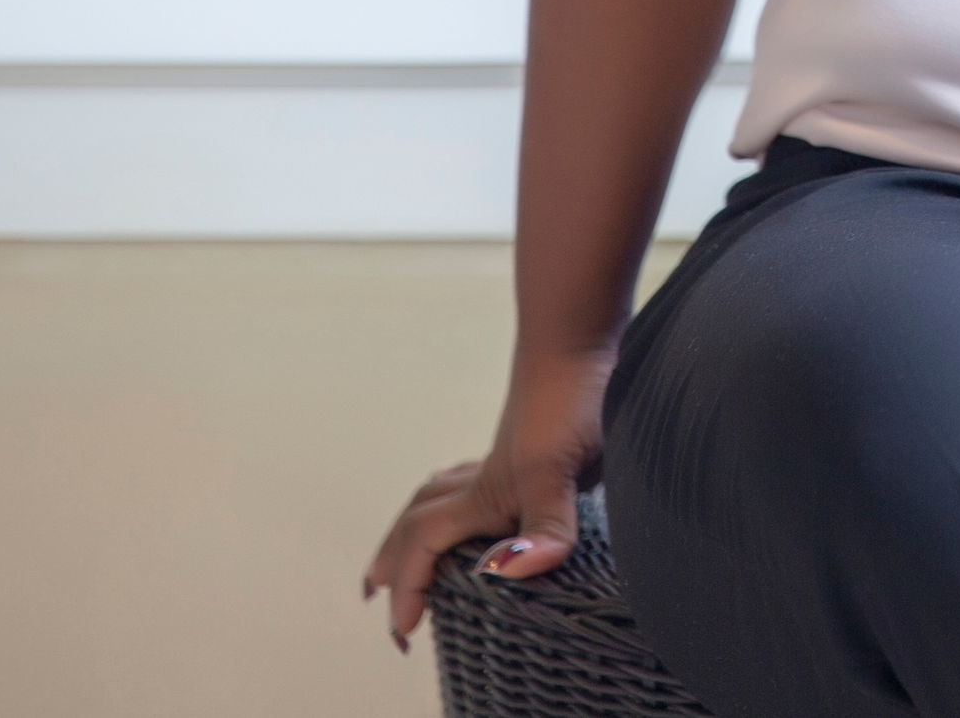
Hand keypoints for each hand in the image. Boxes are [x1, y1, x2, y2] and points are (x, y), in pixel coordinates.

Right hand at [362, 345, 613, 653]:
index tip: (403, 629)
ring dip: (419, 522)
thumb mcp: (567, 469)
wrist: (585, 329)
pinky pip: (480, 472)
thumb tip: (505, 571)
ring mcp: (510, 455)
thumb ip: (546, 524)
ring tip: (412, 544)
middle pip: (420, 517)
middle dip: (395, 555)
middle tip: (374, 588)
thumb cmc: (576, 395)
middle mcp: (489, 477)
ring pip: (445, 491)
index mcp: (487, 494)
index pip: (425, 545)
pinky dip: (464, 492)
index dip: (408, 586)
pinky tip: (492, 495)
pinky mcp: (538, 440)